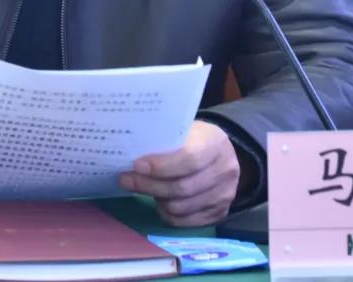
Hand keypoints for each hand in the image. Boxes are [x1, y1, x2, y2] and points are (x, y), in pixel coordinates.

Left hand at [119, 120, 238, 226]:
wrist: (221, 153)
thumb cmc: (195, 138)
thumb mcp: (183, 131)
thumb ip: (165, 142)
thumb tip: (130, 155)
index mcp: (215, 143)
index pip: (189, 159)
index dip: (161, 166)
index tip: (136, 166)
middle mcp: (225, 170)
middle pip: (183, 187)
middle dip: (150, 185)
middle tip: (126, 180)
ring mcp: (225, 194)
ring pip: (182, 208)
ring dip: (157, 199)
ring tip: (143, 188)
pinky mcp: (221, 213)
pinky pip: (187, 222)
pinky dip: (168, 214)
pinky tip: (159, 201)